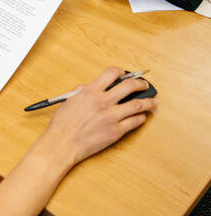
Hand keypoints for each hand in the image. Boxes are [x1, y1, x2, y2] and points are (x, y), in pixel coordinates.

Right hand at [38, 66, 156, 167]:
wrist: (63, 143)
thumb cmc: (63, 124)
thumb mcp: (68, 101)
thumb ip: (80, 92)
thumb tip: (86, 87)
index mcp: (90, 92)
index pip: (111, 74)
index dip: (121, 72)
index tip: (124, 74)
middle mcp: (103, 102)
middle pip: (129, 86)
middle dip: (140, 84)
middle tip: (144, 85)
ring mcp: (111, 117)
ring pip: (138, 105)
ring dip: (148, 102)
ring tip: (153, 102)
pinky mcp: (116, 131)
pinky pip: (135, 122)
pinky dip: (141, 118)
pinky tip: (142, 117)